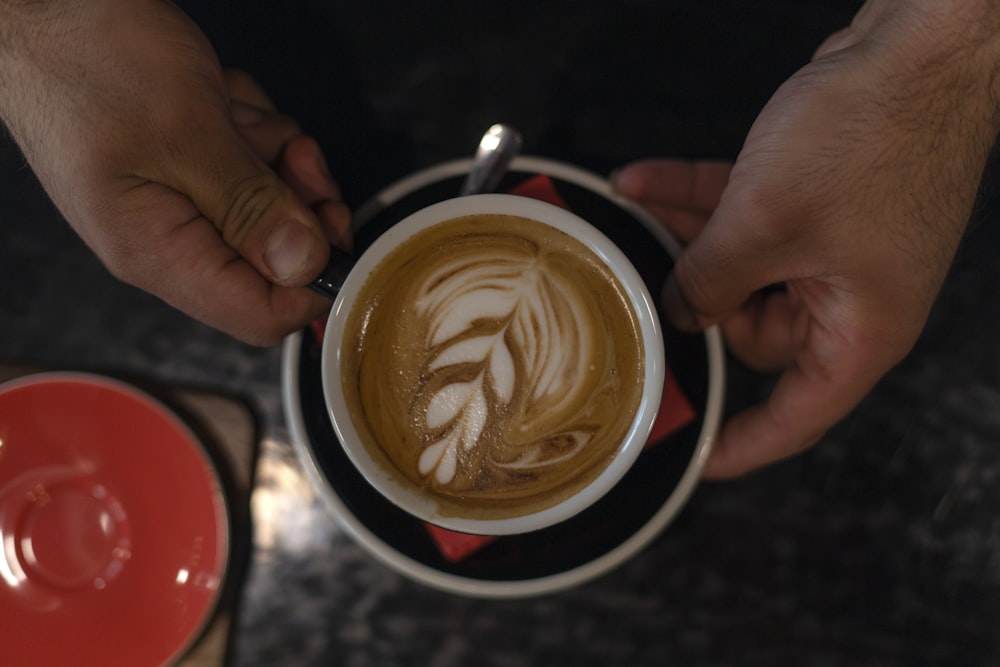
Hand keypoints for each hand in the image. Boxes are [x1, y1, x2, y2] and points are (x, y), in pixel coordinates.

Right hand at [0, 0, 348, 344]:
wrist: (41, 9)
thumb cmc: (93, 63)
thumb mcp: (188, 134)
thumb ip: (251, 208)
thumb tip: (306, 267)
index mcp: (161, 254)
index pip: (260, 316)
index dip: (313, 285)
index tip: (338, 233)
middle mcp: (171, 241)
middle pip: (276, 258)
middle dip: (298, 200)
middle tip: (291, 153)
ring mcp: (180, 204)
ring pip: (270, 204)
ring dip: (273, 153)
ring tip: (236, 112)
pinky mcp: (187, 171)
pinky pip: (251, 167)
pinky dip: (252, 131)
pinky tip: (224, 101)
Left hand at [614, 1, 999, 477]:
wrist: (917, 45)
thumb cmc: (871, 136)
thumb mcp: (765, 224)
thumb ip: (710, 281)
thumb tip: (680, 312)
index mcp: (859, 329)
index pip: (797, 415)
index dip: (745, 444)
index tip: (698, 457)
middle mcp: (848, 297)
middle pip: (752, 334)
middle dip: (698, 304)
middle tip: (650, 281)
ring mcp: (832, 248)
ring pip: (740, 270)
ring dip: (687, 241)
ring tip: (639, 213)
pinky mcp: (816, 203)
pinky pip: (745, 220)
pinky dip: (699, 201)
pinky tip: (645, 181)